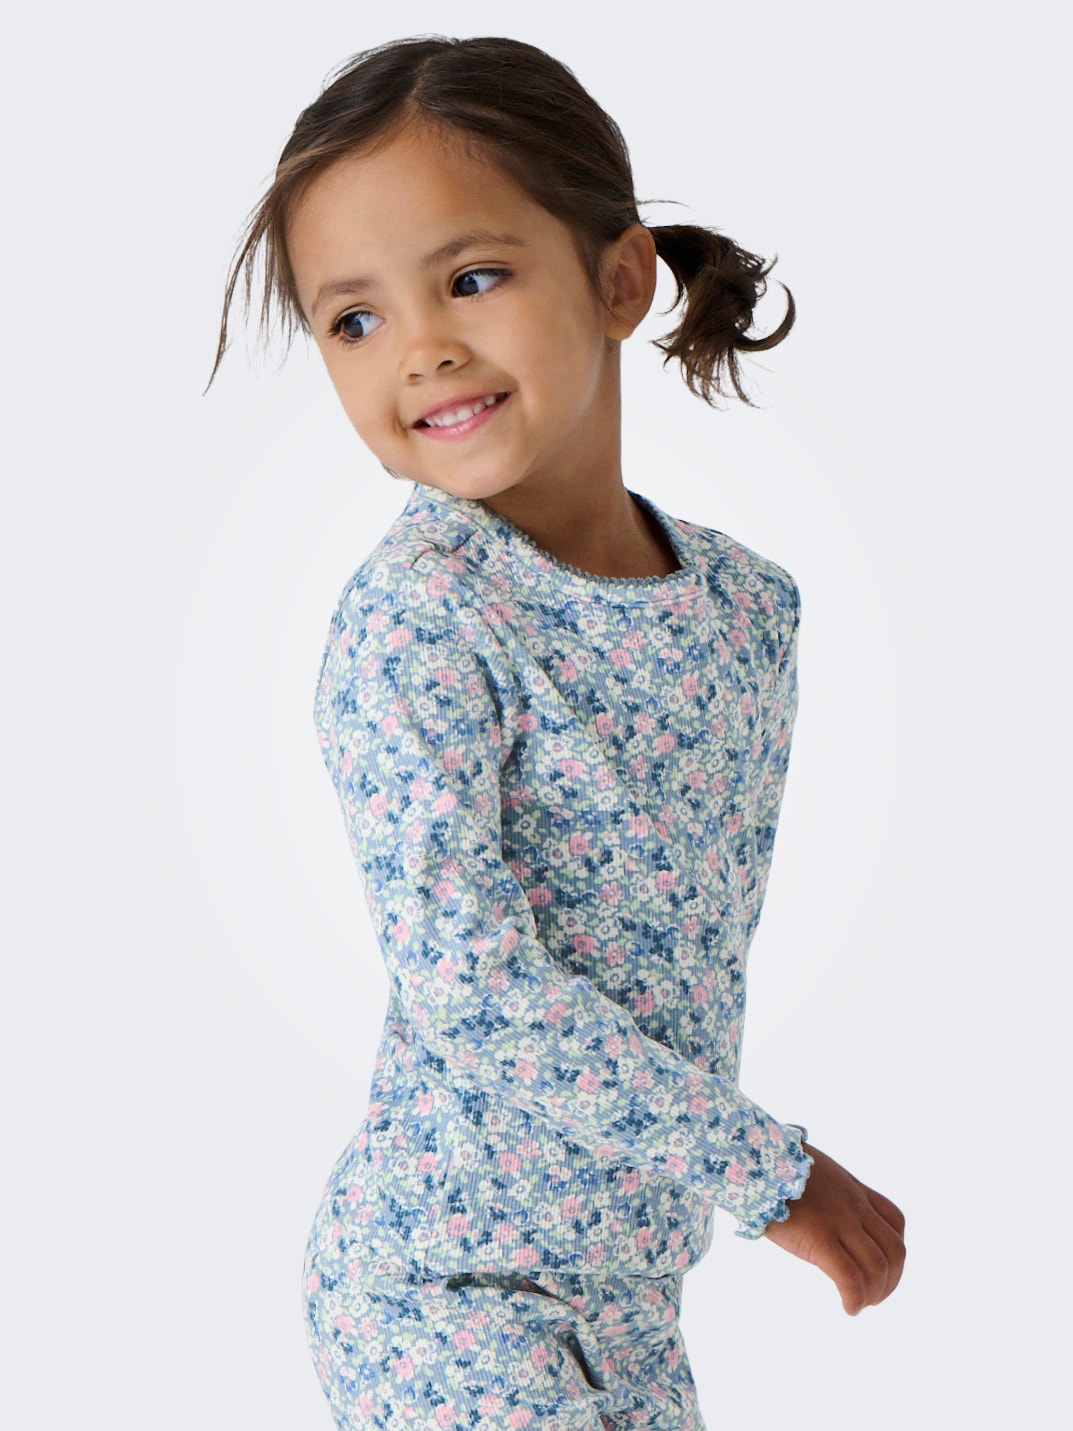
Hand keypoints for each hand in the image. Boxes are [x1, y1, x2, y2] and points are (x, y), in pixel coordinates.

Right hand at [763, 1142, 905, 1314]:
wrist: (754, 1157)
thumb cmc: (773, 1165)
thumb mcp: (812, 1172)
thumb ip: (825, 1190)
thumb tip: (813, 1203)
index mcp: (853, 1189)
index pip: (895, 1221)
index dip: (893, 1250)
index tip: (881, 1266)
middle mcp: (854, 1206)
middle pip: (894, 1250)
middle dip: (891, 1280)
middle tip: (873, 1295)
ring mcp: (839, 1222)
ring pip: (877, 1267)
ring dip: (875, 1293)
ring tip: (859, 1304)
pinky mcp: (819, 1238)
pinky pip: (850, 1277)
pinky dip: (855, 1298)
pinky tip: (849, 1308)